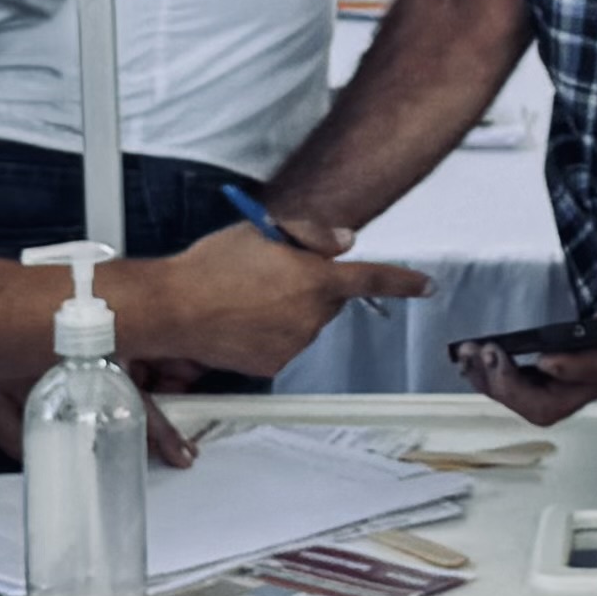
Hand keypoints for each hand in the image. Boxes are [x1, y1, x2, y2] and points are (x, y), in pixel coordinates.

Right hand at [119, 220, 426, 377]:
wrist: (171, 309)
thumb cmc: (210, 266)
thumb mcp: (261, 230)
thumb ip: (312, 234)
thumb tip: (344, 243)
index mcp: (314, 279)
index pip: (371, 279)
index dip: (402, 282)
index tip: (425, 285)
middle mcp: (310, 316)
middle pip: (329, 300)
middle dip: (312, 287)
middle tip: (270, 274)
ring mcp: (293, 344)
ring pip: (305, 323)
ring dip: (288, 310)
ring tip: (245, 297)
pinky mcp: (272, 365)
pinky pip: (283, 345)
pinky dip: (270, 333)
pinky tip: (240, 320)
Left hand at [455, 268, 596, 426]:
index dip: (571, 369)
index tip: (544, 357)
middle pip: (548, 404)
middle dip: (510, 385)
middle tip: (485, 352)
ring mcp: (580, 383)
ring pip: (530, 401)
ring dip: (494, 382)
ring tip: (467, 354)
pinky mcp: (566, 375)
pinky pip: (526, 387)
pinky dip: (498, 376)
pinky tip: (477, 357)